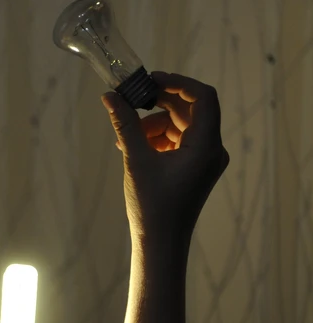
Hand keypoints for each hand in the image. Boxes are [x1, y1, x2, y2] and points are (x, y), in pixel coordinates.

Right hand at [101, 71, 229, 240]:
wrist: (160, 243)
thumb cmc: (152, 205)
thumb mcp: (135, 159)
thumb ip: (124, 124)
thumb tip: (110, 96)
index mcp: (206, 146)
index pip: (204, 97)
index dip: (178, 83)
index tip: (151, 80)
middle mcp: (212, 150)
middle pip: (190, 111)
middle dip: (159, 104)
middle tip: (131, 99)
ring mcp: (204, 160)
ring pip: (180, 126)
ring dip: (152, 124)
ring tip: (125, 135)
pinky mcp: (194, 169)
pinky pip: (178, 141)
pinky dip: (157, 138)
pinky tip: (132, 146)